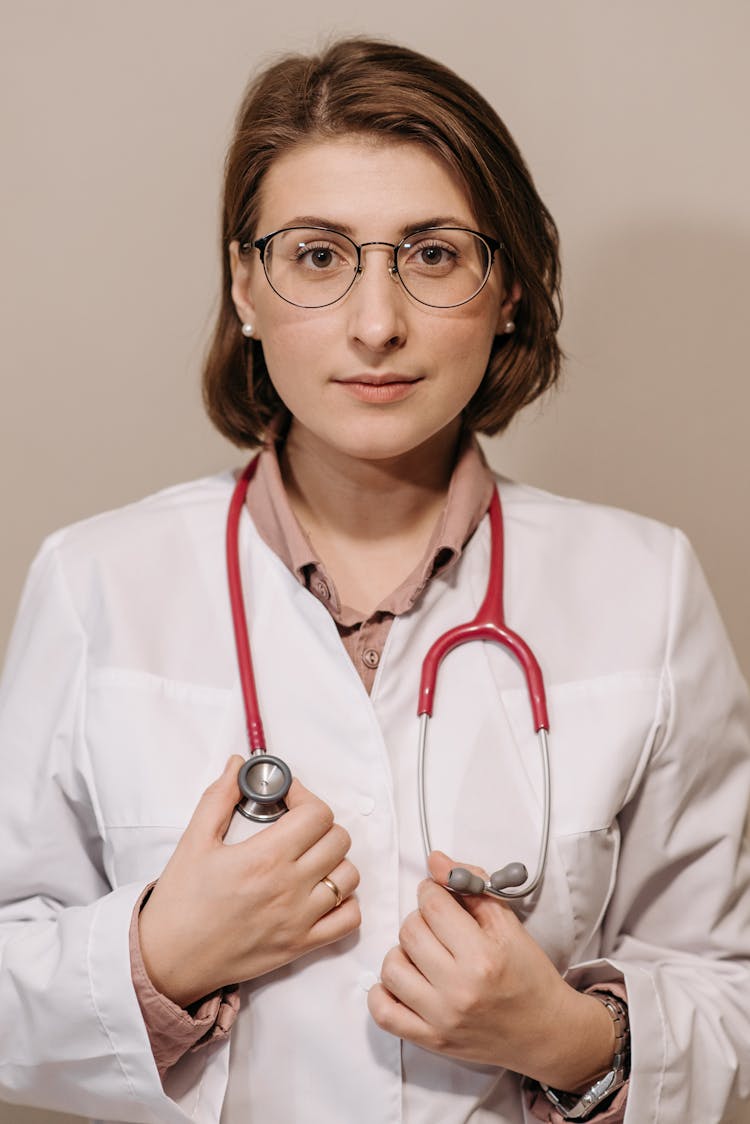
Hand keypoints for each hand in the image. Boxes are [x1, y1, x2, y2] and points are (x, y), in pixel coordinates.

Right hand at [138, 755, 359, 1006]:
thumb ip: (219, 797)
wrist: (168, 960)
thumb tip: (239, 765)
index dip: (306, 797)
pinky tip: (321, 893)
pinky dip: (344, 903)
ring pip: (348, 877)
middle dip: (320, 824)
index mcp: (265, 857)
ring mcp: (300, 919)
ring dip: (334, 861)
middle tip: (296, 826)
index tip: (288, 799)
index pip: (317, 814)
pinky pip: (348, 920)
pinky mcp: (301, 946)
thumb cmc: (179, 901)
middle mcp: (289, 887)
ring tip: (308, 858)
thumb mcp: (194, 841)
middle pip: (339, 839)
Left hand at [367, 852, 613, 1089]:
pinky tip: (405, 980)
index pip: (433, 905)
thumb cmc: (529, 974)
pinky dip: (383, 993)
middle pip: (410, 931)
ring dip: (403, 953)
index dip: (432, 891)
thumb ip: (472, 885)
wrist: (545, 1031)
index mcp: (483, 956)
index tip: (437, 895)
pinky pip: (383, 1013)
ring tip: (423, 955)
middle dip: (420, 919)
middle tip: (437, 926)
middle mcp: (459, 989)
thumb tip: (435, 861)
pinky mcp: (431, 1040)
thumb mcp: (508, 923)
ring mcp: (442, 1018)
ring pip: (392, 967)